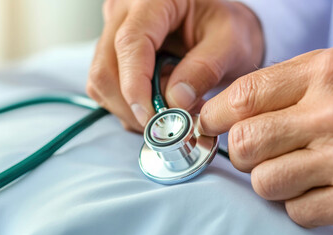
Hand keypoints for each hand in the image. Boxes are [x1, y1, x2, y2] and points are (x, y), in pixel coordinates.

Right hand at [87, 0, 263, 130]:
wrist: (218, 27)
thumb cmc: (225, 27)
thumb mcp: (230, 42)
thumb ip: (205, 69)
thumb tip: (176, 102)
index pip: (130, 42)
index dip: (136, 85)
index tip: (152, 116)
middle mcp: (124, 13)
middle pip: (106, 68)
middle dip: (133, 105)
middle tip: (166, 123)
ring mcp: (114, 33)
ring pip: (102, 82)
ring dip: (131, 109)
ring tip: (167, 113)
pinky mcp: (113, 54)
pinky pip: (108, 88)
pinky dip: (129, 107)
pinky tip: (155, 106)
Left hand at [199, 47, 332, 228]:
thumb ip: (279, 88)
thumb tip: (220, 112)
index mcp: (327, 72)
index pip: (244, 95)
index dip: (215, 114)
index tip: (209, 124)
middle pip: (244, 142)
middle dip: (244, 153)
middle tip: (262, 152)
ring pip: (264, 181)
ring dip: (273, 181)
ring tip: (301, 170)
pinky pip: (294, 210)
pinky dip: (301, 204)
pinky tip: (324, 188)